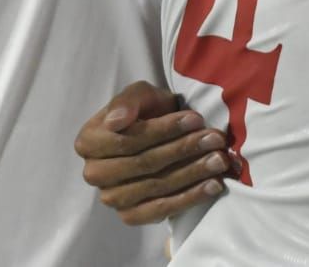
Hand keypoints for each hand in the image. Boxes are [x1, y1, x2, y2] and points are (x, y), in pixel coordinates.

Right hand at [73, 81, 232, 225]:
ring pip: (154, 187)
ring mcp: (110, 197)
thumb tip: (116, 121)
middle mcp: (94, 173)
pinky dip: (188, 199)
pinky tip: (213, 186)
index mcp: (88, 142)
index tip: (196, 119)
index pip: (129, 140)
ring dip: (191, 174)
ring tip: (220, 160)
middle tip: (216, 140)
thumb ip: (126, 101)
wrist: (162, 130)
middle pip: (144, 164)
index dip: (164, 130)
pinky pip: (158, 211)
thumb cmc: (147, 109)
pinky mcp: (130, 215)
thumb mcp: (139, 93)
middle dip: (183, 150)